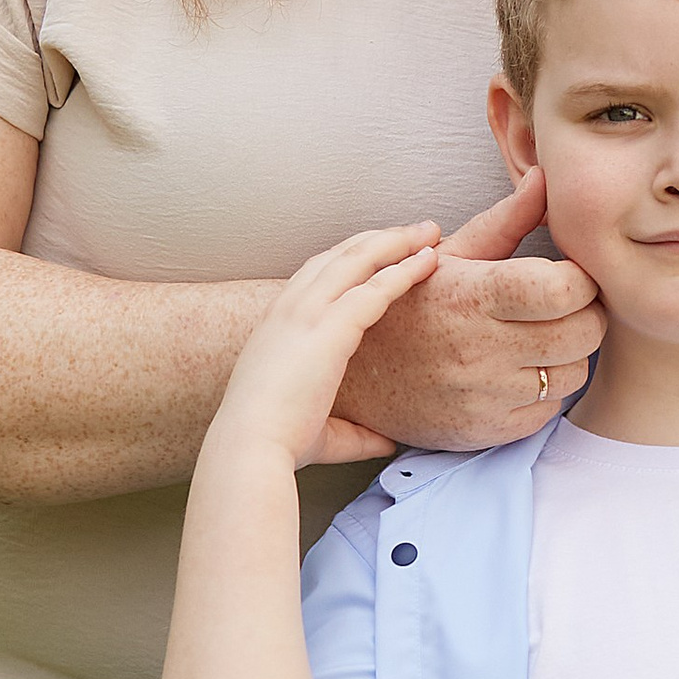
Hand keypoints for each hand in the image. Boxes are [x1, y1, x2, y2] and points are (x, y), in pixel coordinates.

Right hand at [206, 225, 444, 466]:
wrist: (250, 447)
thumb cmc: (274, 443)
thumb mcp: (318, 430)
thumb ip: (355, 432)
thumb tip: (386, 440)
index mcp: (278, 324)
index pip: (319, 273)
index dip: (354, 257)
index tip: (383, 251)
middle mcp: (290, 307)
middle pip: (340, 254)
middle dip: (380, 238)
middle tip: (416, 231)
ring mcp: (308, 312)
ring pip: (359, 258)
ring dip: (397, 241)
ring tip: (428, 233)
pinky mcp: (330, 326)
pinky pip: (376, 287)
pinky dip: (404, 270)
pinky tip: (428, 262)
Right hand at [332, 168, 605, 452]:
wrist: (350, 376)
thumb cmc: (404, 305)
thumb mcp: (446, 254)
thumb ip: (505, 220)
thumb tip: (546, 178)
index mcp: (473, 294)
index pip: (565, 290)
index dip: (580, 279)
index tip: (567, 275)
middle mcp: (480, 348)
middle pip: (584, 333)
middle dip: (586, 314)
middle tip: (564, 306)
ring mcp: (483, 395)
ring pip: (574, 373)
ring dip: (568, 355)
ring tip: (539, 338)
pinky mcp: (484, 431)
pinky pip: (548, 410)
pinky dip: (544, 391)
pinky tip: (518, 371)